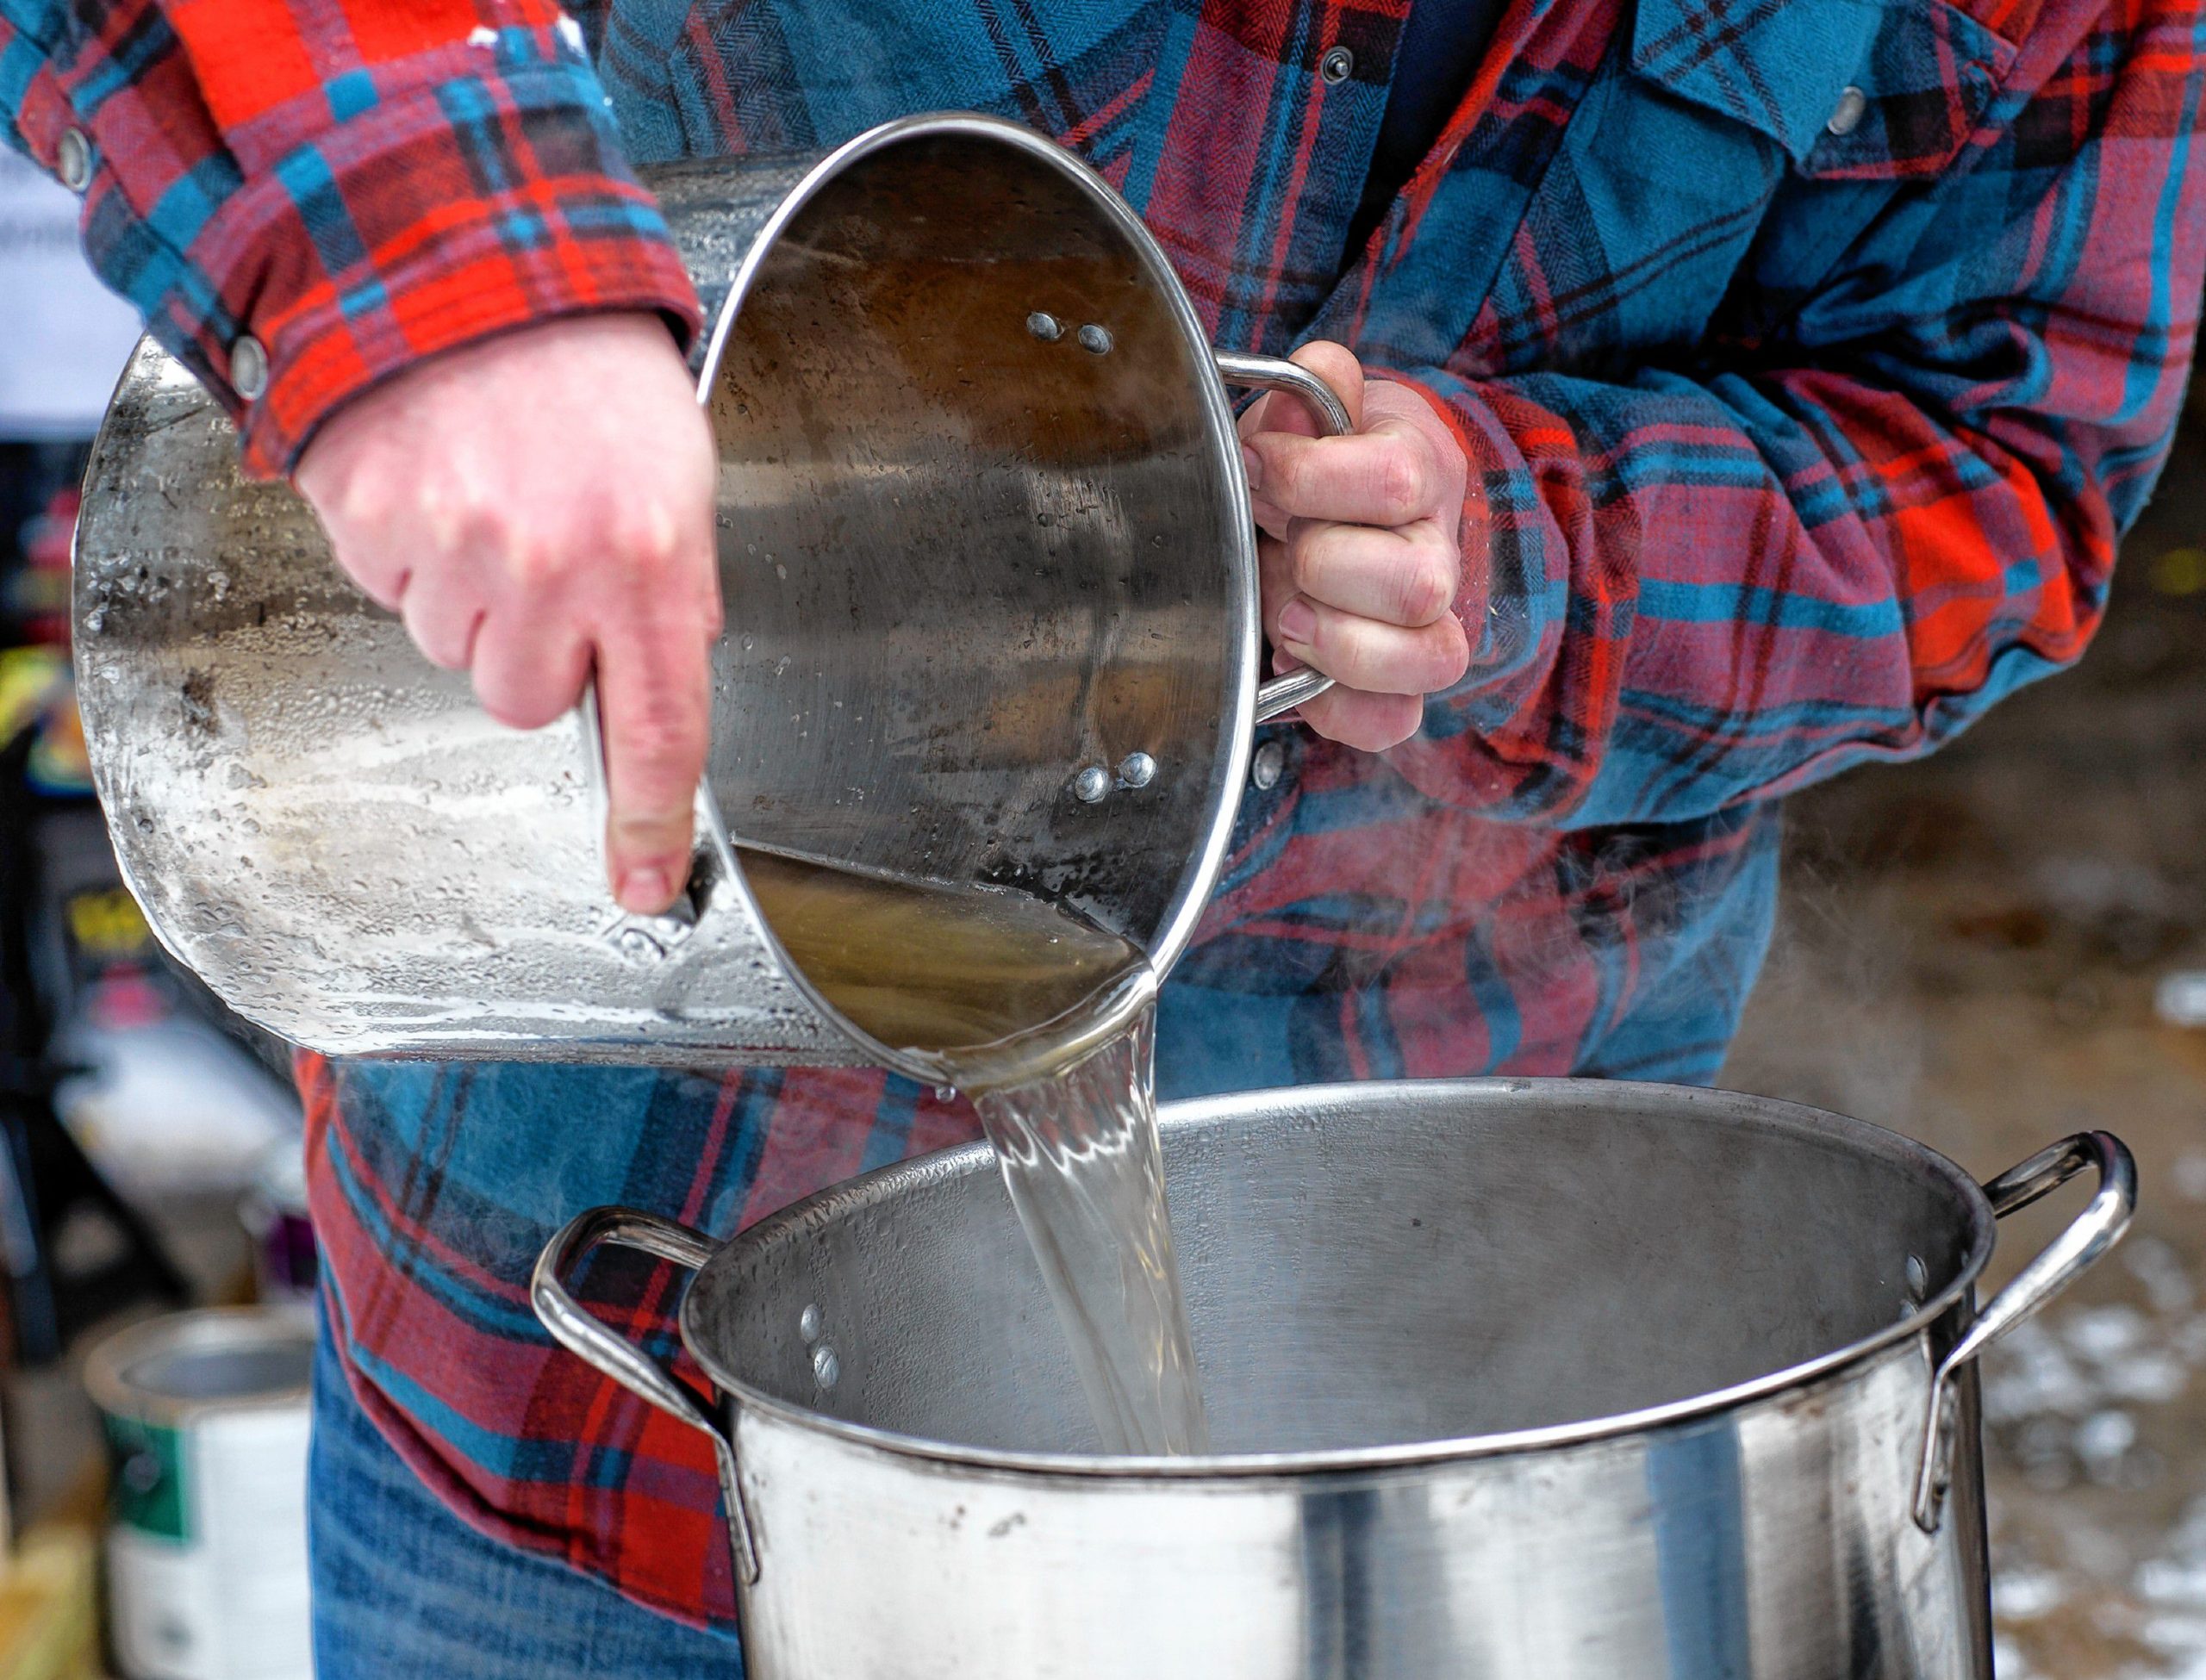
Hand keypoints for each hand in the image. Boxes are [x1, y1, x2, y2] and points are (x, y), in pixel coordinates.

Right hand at [295, 313, 719, 913]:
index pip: (660, 731)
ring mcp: (454, 548)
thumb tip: (655, 686)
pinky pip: (391, 587)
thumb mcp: (679, 483)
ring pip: (454, 649)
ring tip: (495, 496)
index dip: (649, 823)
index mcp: (652, 563)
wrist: (472, 264)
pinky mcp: (369, 520)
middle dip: (535, 649)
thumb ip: (672, 595)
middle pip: (523, 700)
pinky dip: (411, 549)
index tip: (643, 886)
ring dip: (473, 595)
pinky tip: (441, 479)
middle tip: (548, 557)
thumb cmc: (591, 373)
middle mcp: (553, 570)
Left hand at [1239, 342, 1478, 750]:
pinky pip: (1392, 721)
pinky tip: (1296, 665)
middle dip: (1320, 568)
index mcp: (1420, 471)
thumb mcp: (1311, 410)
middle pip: (1416, 585)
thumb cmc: (1317, 460)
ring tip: (1285, 614)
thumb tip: (1311, 389)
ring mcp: (1427, 627)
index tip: (1260, 466)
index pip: (1396, 482)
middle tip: (1278, 550)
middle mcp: (1439, 552)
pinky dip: (1336, 706)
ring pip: (1428, 659)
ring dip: (1335, 642)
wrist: (1336, 508)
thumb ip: (1314, 389)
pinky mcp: (1400, 688)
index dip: (1309, 478)